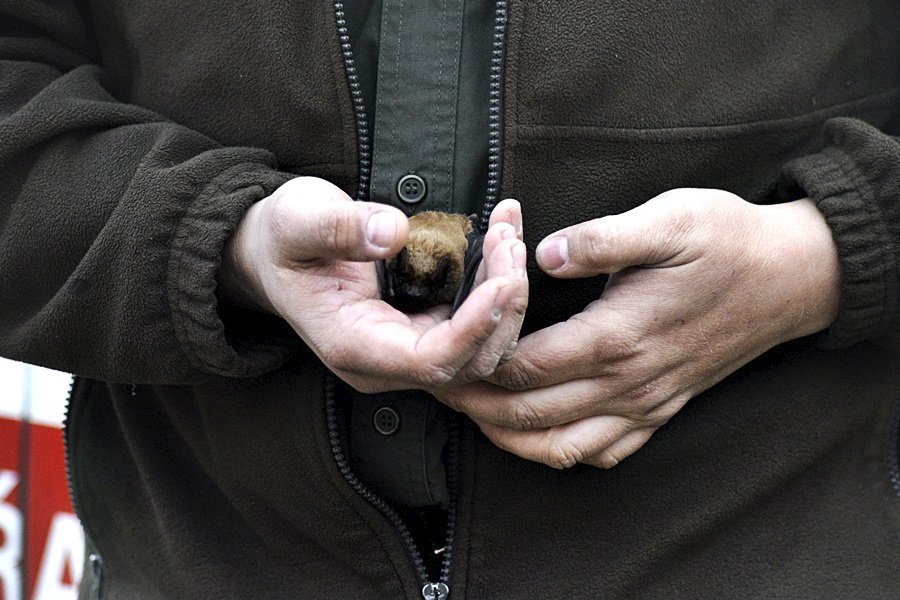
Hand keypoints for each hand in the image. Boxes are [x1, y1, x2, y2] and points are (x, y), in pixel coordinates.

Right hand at [221, 177, 527, 392]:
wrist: (273, 253)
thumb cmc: (283, 239)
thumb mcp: (297, 221)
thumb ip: (339, 228)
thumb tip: (394, 231)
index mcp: (353, 346)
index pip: (431, 361)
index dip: (474, 328)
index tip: (502, 280)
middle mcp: (386, 363)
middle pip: (469, 361)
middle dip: (502, 305)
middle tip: (508, 239)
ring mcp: (407, 351)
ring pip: (483, 346)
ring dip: (507, 294)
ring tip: (507, 231)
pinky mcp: (425, 331)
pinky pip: (477, 324)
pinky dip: (498, 285)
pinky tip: (501, 236)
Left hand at [437, 189, 839, 468]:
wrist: (790, 277)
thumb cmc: (727, 241)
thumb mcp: (669, 219)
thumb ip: (602, 238)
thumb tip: (545, 252)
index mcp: (618, 335)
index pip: (525, 366)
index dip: (477, 361)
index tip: (444, 347)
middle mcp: (628, 382)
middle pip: (530, 414)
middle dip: (476, 404)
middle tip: (438, 384)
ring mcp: (646, 403)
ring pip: (561, 447)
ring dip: (509, 437)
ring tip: (474, 412)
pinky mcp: (662, 409)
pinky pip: (603, 452)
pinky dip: (561, 452)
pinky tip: (538, 433)